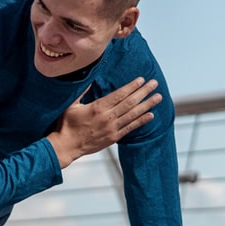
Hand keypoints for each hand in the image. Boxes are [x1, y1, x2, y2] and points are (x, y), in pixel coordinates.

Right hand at [46, 78, 160, 166]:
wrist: (66, 146)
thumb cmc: (66, 125)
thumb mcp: (71, 105)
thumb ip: (81, 92)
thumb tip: (90, 80)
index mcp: (98, 107)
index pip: (119, 94)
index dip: (132, 86)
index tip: (141, 79)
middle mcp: (107, 117)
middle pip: (130, 102)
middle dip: (144, 91)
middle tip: (155, 83)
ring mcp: (112, 128)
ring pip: (133, 114)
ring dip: (147, 104)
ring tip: (158, 97)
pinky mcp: (113, 137)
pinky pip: (130, 128)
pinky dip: (141, 121)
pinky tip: (151, 115)